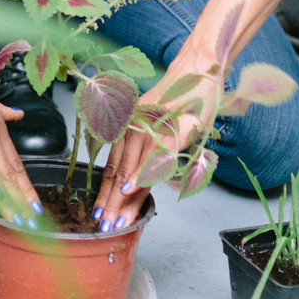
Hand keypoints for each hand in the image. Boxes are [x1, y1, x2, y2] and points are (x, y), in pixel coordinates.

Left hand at [92, 75, 209, 231]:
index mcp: (129, 131)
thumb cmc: (181, 100)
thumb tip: (130, 179)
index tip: (101, 217)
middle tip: (104, 228)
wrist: (197, 70)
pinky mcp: (171, 131)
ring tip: (116, 221)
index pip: (115, 169)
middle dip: (112, 205)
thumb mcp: (156, 124)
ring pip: (132, 170)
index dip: (107, 195)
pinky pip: (154, 158)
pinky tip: (132, 189)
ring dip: (123, 199)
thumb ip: (144, 148)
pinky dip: (142, 174)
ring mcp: (151, 130)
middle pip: (120, 173)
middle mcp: (134, 130)